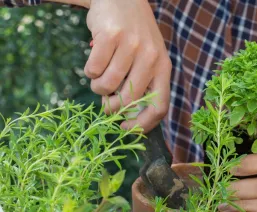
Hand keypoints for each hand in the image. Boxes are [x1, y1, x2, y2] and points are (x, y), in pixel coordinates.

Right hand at [85, 0, 170, 131]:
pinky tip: (95, 60)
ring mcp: (131, 46)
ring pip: (107, 86)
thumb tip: (125, 116)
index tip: (126, 128)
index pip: (160, 106)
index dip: (143, 124)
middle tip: (105, 102)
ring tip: (99, 77)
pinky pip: (93, 69)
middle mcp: (151, 57)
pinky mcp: (110, 36)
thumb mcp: (148, 58)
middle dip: (112, 107)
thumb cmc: (135, 35)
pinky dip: (89, 70)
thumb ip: (143, 83)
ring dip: (97, 87)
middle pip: (129, 100)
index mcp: (164, 67)